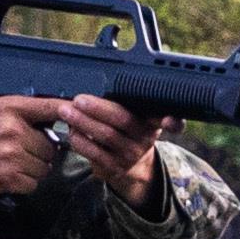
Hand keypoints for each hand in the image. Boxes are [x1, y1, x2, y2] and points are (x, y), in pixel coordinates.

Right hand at [0, 96, 71, 197]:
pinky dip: (24, 183)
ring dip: (33, 170)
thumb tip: (59, 115)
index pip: (52, 107)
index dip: (70, 113)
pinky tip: (7, 176)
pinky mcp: (6, 177)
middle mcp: (13, 129)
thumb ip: (24, 112)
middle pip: (51, 147)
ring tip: (12, 164)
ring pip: (44, 168)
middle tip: (21, 153)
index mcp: (11, 108)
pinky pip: (32, 183)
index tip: (83, 117)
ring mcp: (10, 154)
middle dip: (41, 154)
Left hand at [49, 93, 173, 198]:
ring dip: (83, 122)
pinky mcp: (114, 168)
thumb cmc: (130, 131)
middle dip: (99, 108)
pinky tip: (71, 130)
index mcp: (153, 121)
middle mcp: (145, 138)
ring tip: (66, 111)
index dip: (173, 120)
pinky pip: (94, 152)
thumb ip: (130, 99)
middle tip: (79, 99)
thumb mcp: (139, 116)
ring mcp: (130, 154)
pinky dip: (80, 140)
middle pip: (124, 120)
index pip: (171, 119)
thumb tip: (104, 70)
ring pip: (106, 136)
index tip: (169, 120)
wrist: (133, 167)